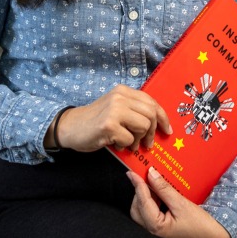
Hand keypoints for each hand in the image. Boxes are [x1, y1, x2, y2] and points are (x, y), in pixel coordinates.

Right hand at [54, 85, 171, 151]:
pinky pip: (129, 139)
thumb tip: (158, 125)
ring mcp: (114, 110)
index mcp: (124, 91)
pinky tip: (117, 145)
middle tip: (147, 144)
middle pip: (151, 114)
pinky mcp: (108, 125)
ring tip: (130, 145)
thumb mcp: (116, 109)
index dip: (163, 117)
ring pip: (144, 126)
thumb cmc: (95, 121)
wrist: (70, 127)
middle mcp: (120, 96)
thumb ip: (134, 111)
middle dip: (152, 132)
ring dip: (139, 140)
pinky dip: (126, 146)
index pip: (152, 102)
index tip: (167, 130)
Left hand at [127, 167, 231, 237]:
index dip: (138, 185)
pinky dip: (153, 198)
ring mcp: (157, 226)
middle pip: (137, 207)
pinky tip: (160, 190)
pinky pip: (152, 209)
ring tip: (153, 181)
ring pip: (143, 207)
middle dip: (139, 191)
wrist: (214, 237)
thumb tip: (151, 174)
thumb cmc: (201, 226)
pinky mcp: (163, 223)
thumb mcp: (182, 204)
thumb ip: (164, 189)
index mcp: (156, 226)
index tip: (133, 172)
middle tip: (144, 175)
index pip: (142, 201)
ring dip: (147, 193)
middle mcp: (153, 228)